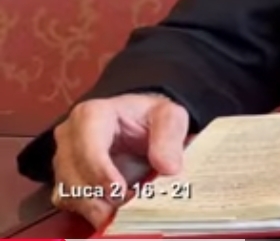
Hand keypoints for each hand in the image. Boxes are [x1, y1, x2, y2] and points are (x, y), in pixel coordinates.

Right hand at [50, 93, 188, 227]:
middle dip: (100, 194)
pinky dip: (90, 210)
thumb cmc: (150, 117)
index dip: (100, 172)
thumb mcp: (169, 118)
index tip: (120, 190)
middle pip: (72, 173)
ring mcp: (64, 157)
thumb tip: (169, 168)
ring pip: (68, 191)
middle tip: (129, 203)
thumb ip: (169, 139)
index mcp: (92, 114)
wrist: (141, 124)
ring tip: (125, 205)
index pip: (87, 146)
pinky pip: (68, 200)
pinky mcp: (65, 177)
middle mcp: (70, 135)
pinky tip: (112, 210)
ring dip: (95, 205)